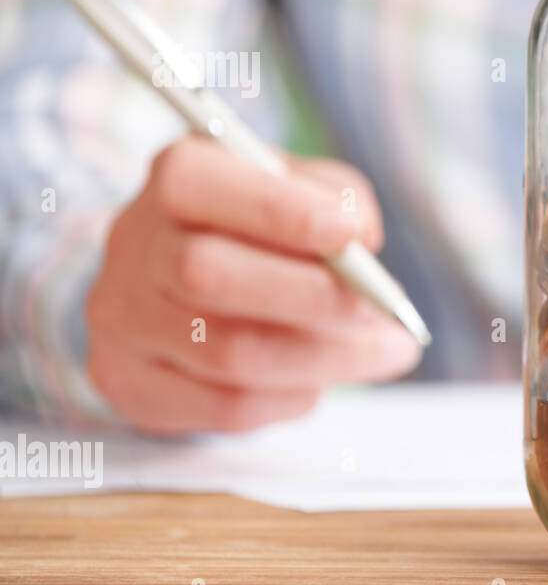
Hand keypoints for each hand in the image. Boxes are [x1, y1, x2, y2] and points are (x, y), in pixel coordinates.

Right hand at [86, 136, 421, 434]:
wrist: (189, 288)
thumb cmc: (266, 227)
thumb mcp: (305, 189)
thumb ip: (338, 199)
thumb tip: (361, 238)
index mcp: (176, 177)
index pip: (199, 186)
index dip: (278, 212)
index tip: (351, 236)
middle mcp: (133, 246)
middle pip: (206, 275)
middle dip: (312, 296)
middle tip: (384, 311)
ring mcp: (122, 321)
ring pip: (226, 353)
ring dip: (325, 358)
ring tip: (388, 350)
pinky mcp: (132, 385)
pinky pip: (225, 407)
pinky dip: (292, 396)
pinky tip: (321, 379)